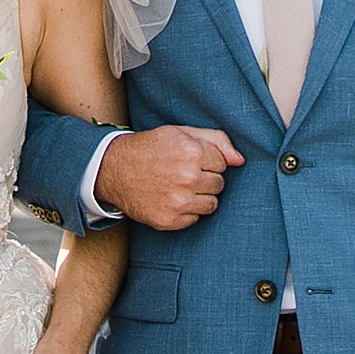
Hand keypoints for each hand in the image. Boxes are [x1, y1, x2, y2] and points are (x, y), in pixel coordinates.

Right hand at [94, 124, 244, 229]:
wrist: (113, 169)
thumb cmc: (150, 148)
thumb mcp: (180, 133)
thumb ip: (216, 141)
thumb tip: (240, 161)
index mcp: (192, 153)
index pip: (222, 164)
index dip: (208, 161)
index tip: (191, 160)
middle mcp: (187, 178)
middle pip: (219, 185)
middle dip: (206, 179)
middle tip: (184, 174)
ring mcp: (178, 201)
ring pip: (211, 205)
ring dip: (200, 197)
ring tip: (180, 187)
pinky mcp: (168, 220)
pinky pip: (194, 219)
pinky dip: (186, 212)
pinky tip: (171, 200)